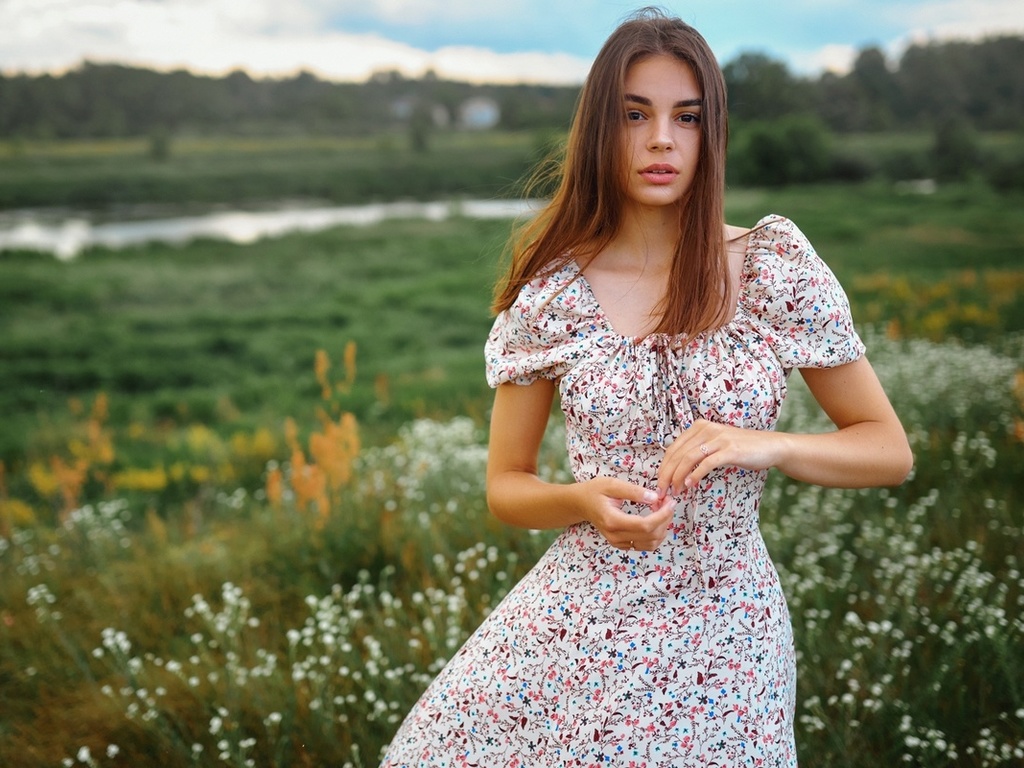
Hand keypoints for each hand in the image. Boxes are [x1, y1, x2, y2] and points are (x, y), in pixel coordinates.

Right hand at [577, 477, 675, 550]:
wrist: (581, 503)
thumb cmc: (595, 491)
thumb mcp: (612, 484)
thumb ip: (633, 491)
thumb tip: (654, 497)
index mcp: (612, 521)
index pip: (645, 525)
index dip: (662, 516)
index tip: (670, 502)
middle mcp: (615, 536)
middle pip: (651, 536)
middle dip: (665, 519)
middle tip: (667, 502)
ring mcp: (618, 542)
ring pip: (650, 544)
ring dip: (662, 528)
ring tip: (661, 510)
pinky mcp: (621, 544)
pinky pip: (645, 545)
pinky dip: (655, 534)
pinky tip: (655, 519)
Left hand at [657, 419, 781, 494]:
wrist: (769, 446)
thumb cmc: (741, 449)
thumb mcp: (715, 444)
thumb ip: (697, 451)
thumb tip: (676, 471)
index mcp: (699, 427)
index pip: (673, 448)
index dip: (663, 467)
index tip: (659, 484)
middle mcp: (706, 429)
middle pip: (678, 454)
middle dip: (667, 475)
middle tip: (662, 492)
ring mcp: (718, 438)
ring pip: (688, 458)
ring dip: (678, 477)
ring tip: (675, 491)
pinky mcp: (730, 450)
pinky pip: (706, 463)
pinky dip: (695, 475)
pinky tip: (690, 485)